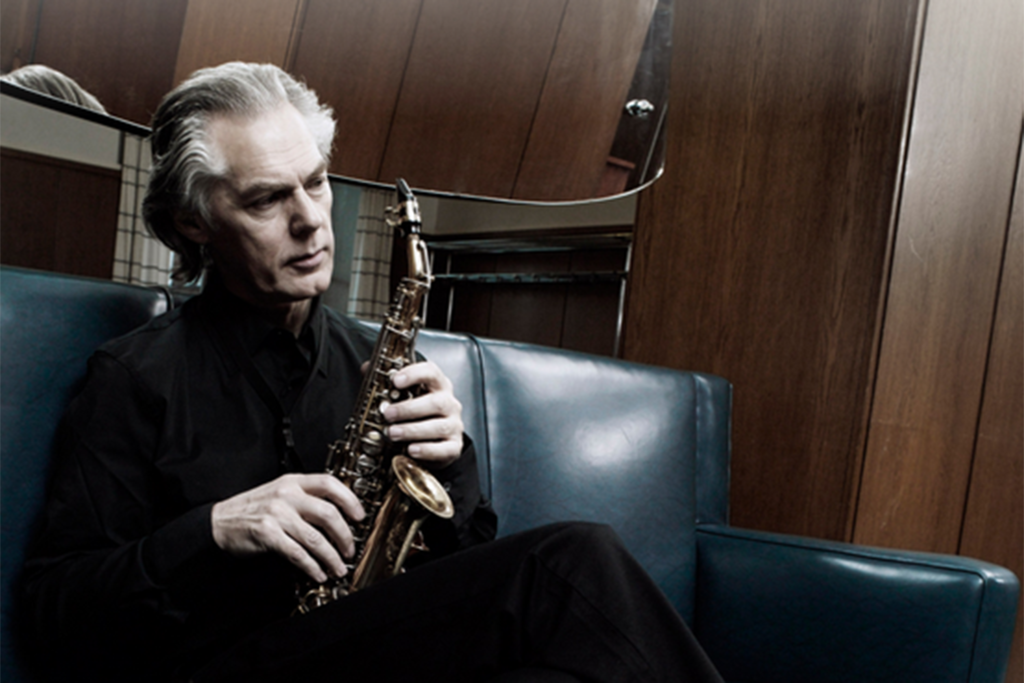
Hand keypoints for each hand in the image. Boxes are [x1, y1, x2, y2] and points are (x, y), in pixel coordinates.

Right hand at [211, 473, 365, 582]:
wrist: (219, 522)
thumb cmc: (253, 509)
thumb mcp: (280, 493)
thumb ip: (306, 498)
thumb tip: (338, 516)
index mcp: (293, 481)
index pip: (329, 483)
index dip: (350, 499)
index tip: (360, 516)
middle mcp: (287, 495)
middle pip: (328, 513)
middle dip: (345, 536)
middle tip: (350, 550)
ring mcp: (277, 514)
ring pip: (315, 538)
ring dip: (331, 557)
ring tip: (338, 568)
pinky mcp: (268, 534)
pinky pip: (298, 553)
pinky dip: (312, 566)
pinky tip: (318, 573)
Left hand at [378, 360, 463, 467]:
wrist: (438, 440)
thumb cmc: (420, 414)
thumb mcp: (407, 396)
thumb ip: (388, 382)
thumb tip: (367, 368)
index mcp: (437, 386)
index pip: (431, 372)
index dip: (413, 374)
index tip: (395, 380)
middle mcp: (449, 403)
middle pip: (436, 402)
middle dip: (408, 409)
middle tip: (387, 414)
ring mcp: (454, 425)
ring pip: (439, 426)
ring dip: (413, 430)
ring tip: (393, 433)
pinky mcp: (454, 446)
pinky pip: (444, 449)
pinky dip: (426, 450)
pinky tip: (411, 450)